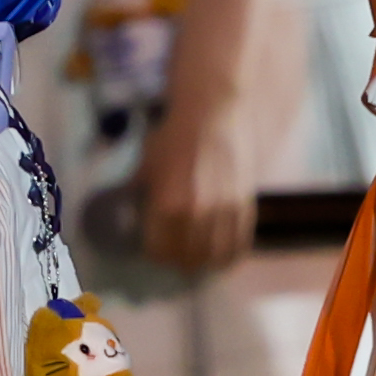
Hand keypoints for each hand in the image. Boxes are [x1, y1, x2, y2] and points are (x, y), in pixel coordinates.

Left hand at [140, 85, 259, 273]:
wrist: (212, 114)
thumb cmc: (173, 136)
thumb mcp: (145, 166)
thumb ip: (139, 196)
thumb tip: (130, 217)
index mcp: (167, 207)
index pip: (159, 253)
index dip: (154, 253)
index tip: (154, 246)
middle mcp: (197, 216)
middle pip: (187, 260)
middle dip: (179, 259)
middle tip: (175, 250)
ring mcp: (225, 214)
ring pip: (214, 258)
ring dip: (204, 261)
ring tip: (197, 254)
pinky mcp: (245, 208)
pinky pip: (238, 246)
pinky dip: (228, 255)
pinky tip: (220, 253)